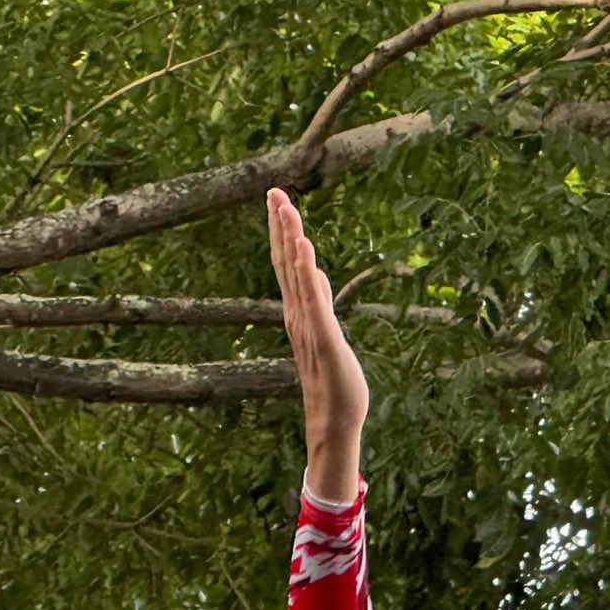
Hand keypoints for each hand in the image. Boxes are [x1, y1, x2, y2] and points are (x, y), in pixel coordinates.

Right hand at [267, 188, 367, 495]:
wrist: (335, 419)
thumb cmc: (334, 381)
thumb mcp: (327, 333)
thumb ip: (318, 303)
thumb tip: (314, 275)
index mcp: (300, 312)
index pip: (287, 265)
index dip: (283, 232)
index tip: (278, 200)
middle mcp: (298, 314)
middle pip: (285, 262)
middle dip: (281, 225)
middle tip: (274, 191)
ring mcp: (309, 325)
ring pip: (296, 275)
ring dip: (291, 241)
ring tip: (286, 208)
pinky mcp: (324, 337)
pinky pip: (313, 300)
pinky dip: (307, 273)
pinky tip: (305, 250)